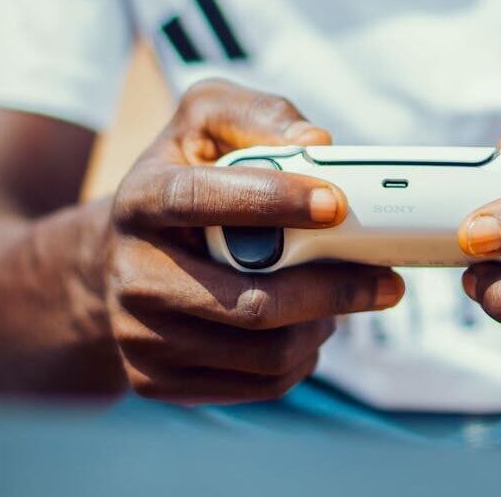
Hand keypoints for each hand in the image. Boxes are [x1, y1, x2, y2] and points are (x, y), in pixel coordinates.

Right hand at [107, 80, 403, 404]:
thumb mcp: (204, 125)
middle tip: (383, 278)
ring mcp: (141, 337)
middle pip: (248, 302)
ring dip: (323, 325)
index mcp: (140, 201)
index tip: (336, 203)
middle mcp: (132, 274)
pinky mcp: (158, 381)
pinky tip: (308, 326)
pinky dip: (302, 358)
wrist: (116, 259)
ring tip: (340, 297)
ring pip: (262, 352)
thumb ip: (257, 116)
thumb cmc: (180, 180)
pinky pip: (257, 384)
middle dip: (331, 290)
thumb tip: (315, 141)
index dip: (269, 201)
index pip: (199, 200)